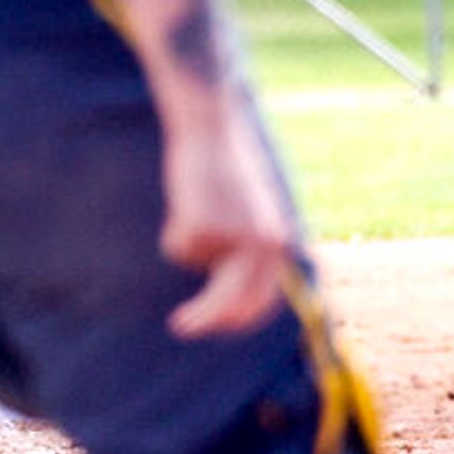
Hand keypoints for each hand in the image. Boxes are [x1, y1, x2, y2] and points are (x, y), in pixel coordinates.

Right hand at [158, 110, 293, 338]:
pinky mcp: (204, 227)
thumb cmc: (226, 168)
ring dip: (186, 245)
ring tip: (191, 210)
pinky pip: (179, 246)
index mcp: (279, 243)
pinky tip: (187, 196)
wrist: (213, 126)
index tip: (218, 328)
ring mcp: (234, 237)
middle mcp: (264, 246)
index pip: (265, 301)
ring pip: (197, 267)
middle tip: (179, 327)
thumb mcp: (250, 212)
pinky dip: (175, 228)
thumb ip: (248, 249)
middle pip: (233, 304)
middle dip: (205, 319)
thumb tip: (230, 294)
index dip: (239, 320)